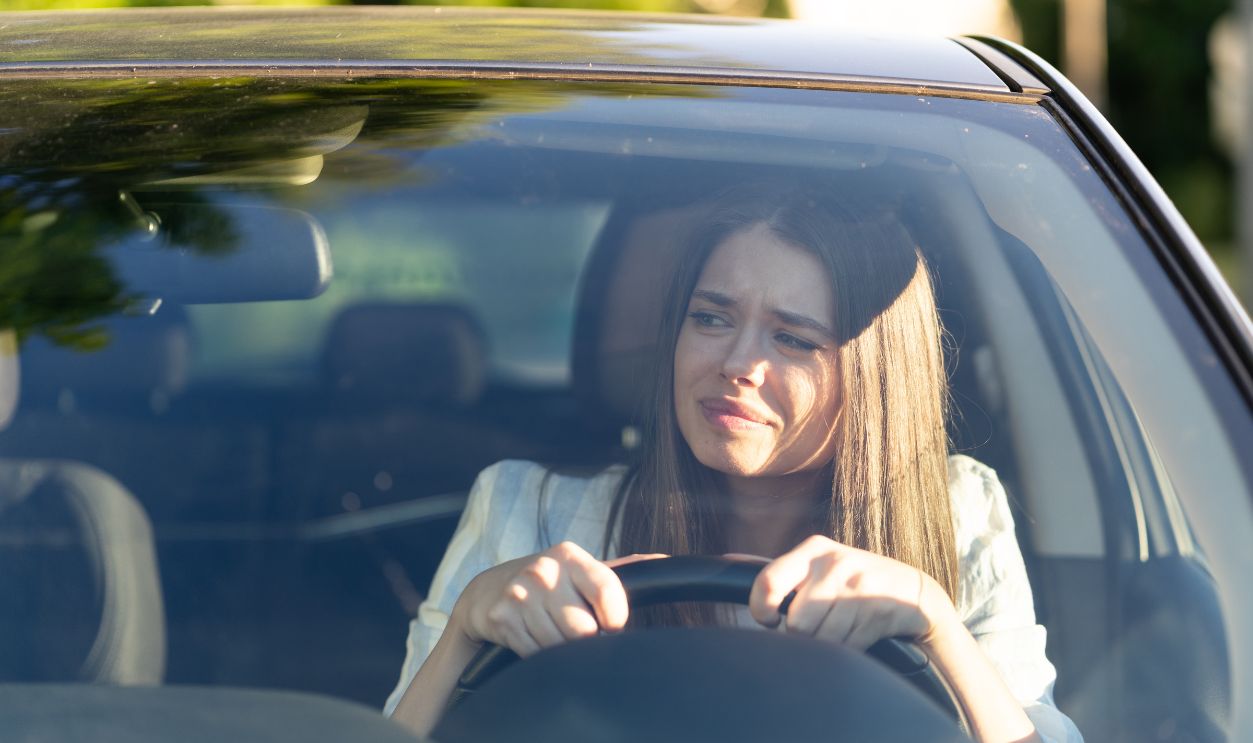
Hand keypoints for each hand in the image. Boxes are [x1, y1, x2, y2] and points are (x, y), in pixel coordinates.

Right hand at [450, 541, 663, 656]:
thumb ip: (622, 571)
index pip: (608, 592)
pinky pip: (534, 654)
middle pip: (584, 630)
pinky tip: (534, 638)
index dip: (615, 619)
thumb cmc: (548, 584)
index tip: (610, 625)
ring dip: (560, 651)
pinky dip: (538, 655)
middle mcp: (544, 571)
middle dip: (585, 640)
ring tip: (552, 633)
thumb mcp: (580, 570)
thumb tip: (666, 562)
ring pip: (559, 647)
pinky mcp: (502, 618)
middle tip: (576, 632)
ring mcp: (520, 594)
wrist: (487, 590)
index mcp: (571, 557)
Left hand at [747, 535, 955, 650]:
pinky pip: (846, 647)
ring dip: (826, 645)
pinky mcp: (878, 612)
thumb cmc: (854, 583)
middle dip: (801, 635)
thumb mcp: (824, 567)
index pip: (769, 582)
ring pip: (821, 638)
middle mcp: (835, 564)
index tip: (770, 620)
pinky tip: (855, 637)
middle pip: (796, 622)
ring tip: (837, 631)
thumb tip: (757, 610)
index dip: (761, 610)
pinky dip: (846, 651)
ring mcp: (858, 588)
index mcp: (814, 550)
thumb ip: (790, 579)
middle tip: (814, 629)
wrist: (913, 591)